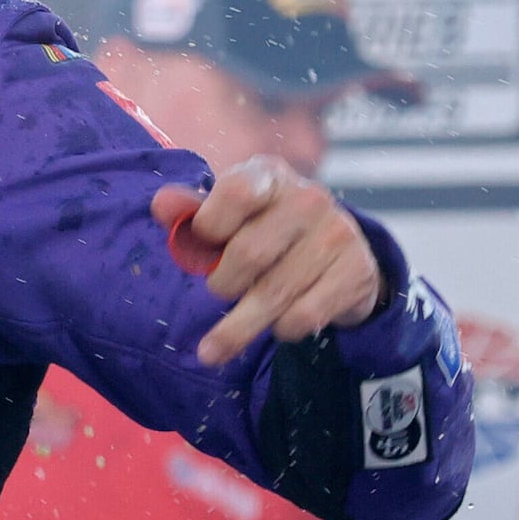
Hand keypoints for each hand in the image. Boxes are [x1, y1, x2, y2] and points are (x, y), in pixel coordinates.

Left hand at [150, 158, 383, 364]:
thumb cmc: (268, 229)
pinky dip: (281, 330)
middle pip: (248, 254)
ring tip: (218, 343)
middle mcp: (309, 198)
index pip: (235, 192)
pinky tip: (278, 324)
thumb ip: (193, 211)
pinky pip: (303, 316)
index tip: (201, 244)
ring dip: (240, 325)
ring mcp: (337, 233)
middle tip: (218, 290)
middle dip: (222, 284)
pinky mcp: (357, 272)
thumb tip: (161, 205)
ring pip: (274, 294)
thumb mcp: (230, 214)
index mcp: (269, 176)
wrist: (341, 251)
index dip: (209, 225)